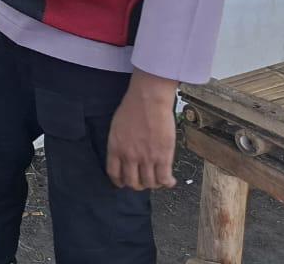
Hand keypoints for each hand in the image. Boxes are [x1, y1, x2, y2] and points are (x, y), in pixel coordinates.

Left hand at [106, 70, 177, 189]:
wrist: (148, 100)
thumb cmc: (133, 107)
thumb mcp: (116, 127)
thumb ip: (118, 143)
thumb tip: (122, 154)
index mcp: (115, 148)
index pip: (114, 173)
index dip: (119, 181)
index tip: (123, 182)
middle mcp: (129, 156)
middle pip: (132, 182)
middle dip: (137, 185)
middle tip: (142, 181)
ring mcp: (147, 158)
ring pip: (149, 183)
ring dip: (153, 184)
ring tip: (156, 180)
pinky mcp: (163, 156)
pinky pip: (164, 178)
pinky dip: (167, 183)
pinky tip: (170, 181)